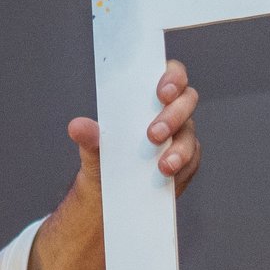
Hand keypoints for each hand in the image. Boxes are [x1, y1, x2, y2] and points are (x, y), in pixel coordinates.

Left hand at [30, 60, 202, 269]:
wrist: (109, 194)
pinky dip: (182, 168)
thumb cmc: (104, 159)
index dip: (173, 76)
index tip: (161, 92)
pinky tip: (167, 177)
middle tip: (152, 135)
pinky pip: (192, 161)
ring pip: (190, 135)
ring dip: (180, 149)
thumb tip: (77, 127)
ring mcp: (181, 137)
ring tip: (162, 166)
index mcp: (149, 97)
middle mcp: (170, 112)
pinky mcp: (187, 162)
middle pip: (187, 101)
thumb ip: (89, 136)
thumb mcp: (93, 148)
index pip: (171, 74)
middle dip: (173, 116)